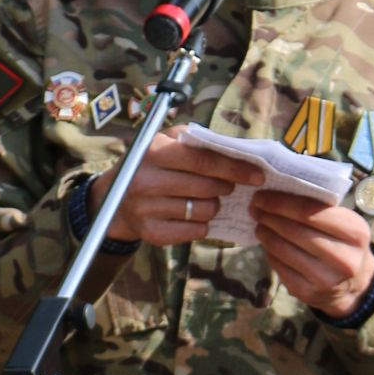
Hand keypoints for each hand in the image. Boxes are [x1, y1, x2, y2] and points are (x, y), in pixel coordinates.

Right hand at [90, 133, 230, 244]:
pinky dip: (203, 224)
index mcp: (152, 152)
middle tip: (228, 186)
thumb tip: (238, 149)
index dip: (235, 168)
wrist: (115, 197)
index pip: (204, 161)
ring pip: (204, 211)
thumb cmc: (152, 164)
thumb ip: (198, 141)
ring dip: (214, 206)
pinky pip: (195, 231)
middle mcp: (145, 181)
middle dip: (226, 187)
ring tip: (206, 199)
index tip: (257, 175)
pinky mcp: (151, 233)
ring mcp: (146, 209)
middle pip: (207, 188)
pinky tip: (195, 215)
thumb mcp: (167, 141)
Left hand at [250, 189, 373, 313]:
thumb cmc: (344, 243)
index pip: (309, 212)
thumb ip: (319, 208)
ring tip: (259, 225)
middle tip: (255, 209)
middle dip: (270, 217)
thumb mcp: (344, 223)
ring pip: (284, 250)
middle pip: (294, 231)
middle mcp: (344, 258)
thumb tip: (276, 194)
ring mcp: (326, 279)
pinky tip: (268, 244)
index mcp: (355, 232)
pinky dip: (270, 253)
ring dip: (266, 234)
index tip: (261, 196)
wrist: (355, 283)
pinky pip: (280, 268)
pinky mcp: (308, 293)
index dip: (280, 203)